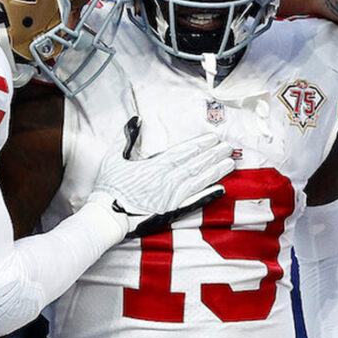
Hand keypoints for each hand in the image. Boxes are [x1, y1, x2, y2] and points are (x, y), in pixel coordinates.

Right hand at [90, 117, 232, 237]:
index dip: (200, 144)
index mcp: (154, 167)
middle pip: (195, 165)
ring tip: (230, 163)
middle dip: (213, 155)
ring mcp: (171, 197)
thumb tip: (135, 120)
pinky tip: (221, 189)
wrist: (107, 217)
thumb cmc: (109, 188)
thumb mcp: (113, 158)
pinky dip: (208, 195)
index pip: (183, 152)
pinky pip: (194, 202)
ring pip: (198, 181)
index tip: (213, 138)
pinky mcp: (172, 211)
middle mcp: (166, 181)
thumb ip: (125, 137)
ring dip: (215, 172)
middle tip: (229, 148)